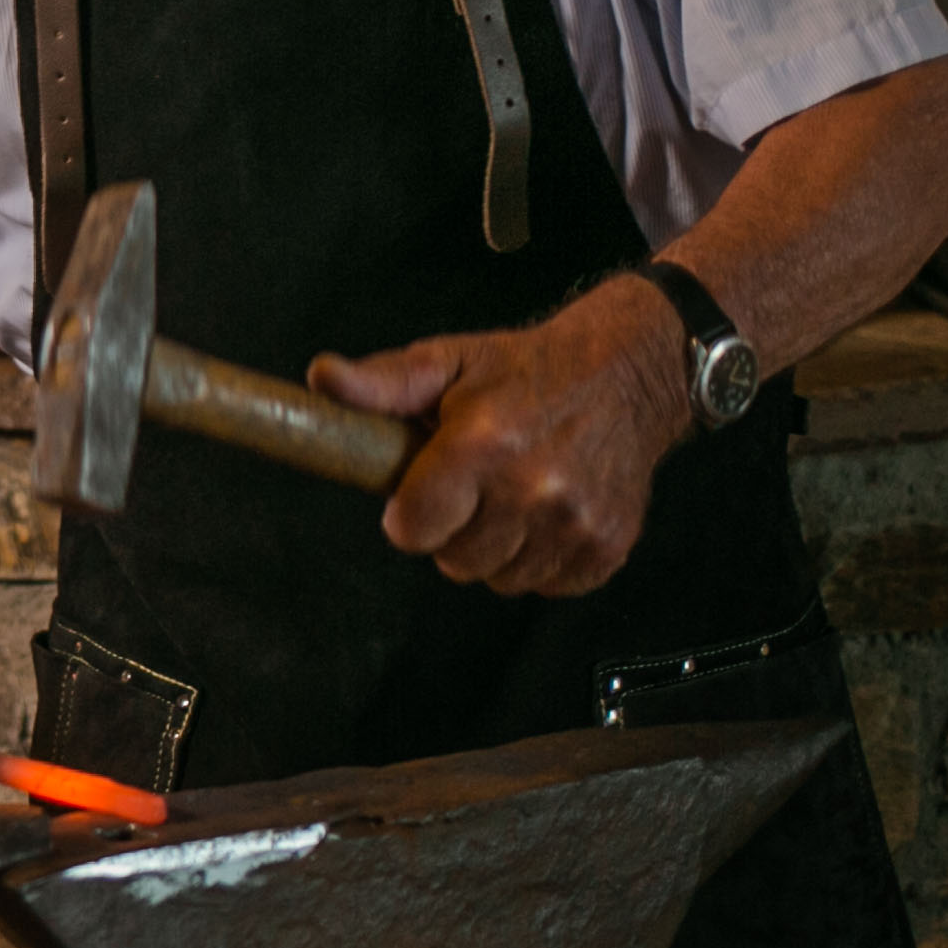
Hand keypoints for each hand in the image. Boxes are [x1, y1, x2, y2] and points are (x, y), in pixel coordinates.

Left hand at [307, 274, 686, 596]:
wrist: (626, 376)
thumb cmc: (525, 370)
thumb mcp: (448, 363)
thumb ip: (382, 384)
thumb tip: (320, 377)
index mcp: (483, 443)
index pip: (414, 529)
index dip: (409, 514)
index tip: (421, 492)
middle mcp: (533, 489)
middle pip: (455, 562)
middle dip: (453, 530)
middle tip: (472, 486)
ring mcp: (575, 523)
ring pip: (501, 580)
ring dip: (497, 548)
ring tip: (510, 496)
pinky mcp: (608, 546)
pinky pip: (548, 585)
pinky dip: (541, 558)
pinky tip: (545, 513)